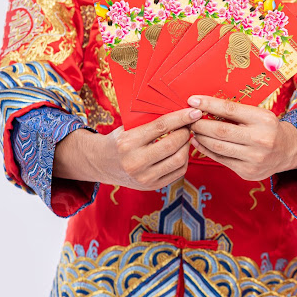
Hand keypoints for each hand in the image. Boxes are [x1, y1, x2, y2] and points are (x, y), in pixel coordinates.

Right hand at [53, 108, 201, 189]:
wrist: (101, 163)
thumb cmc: (118, 140)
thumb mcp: (127, 127)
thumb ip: (149, 121)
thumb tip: (179, 110)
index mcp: (128, 142)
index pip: (161, 126)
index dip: (181, 118)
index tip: (194, 112)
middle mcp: (135, 162)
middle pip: (172, 145)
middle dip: (185, 132)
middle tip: (188, 126)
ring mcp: (144, 177)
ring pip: (179, 160)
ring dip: (186, 146)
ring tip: (184, 138)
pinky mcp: (152, 186)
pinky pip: (178, 172)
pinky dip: (184, 160)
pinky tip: (180, 152)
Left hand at [187, 95, 296, 180]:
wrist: (287, 151)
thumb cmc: (268, 129)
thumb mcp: (259, 114)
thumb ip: (236, 112)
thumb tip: (204, 106)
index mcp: (263, 120)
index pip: (230, 109)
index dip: (208, 104)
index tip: (193, 101)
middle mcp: (260, 139)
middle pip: (221, 130)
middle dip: (200, 124)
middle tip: (189, 119)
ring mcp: (254, 158)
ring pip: (218, 147)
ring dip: (201, 138)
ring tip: (194, 131)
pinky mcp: (248, 171)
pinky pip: (221, 159)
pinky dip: (207, 150)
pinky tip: (200, 143)